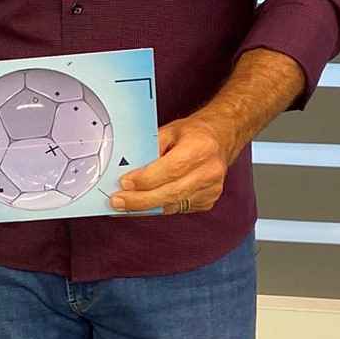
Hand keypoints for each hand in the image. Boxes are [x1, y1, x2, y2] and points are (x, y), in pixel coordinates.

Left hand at [108, 115, 235, 214]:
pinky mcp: (208, 201)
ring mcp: (211, 189)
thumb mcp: (171, 130)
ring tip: (125, 205)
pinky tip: (144, 203)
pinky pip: (178, 208)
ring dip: (146, 206)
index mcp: (201, 148)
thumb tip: (128, 165)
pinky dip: (159, 207)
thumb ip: (151, 147)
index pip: (170, 169)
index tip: (124, 183)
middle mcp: (210, 171)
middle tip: (118, 201)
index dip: (146, 179)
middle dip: (140, 200)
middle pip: (171, 192)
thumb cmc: (194, 133)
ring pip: (172, 204)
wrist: (221, 139)